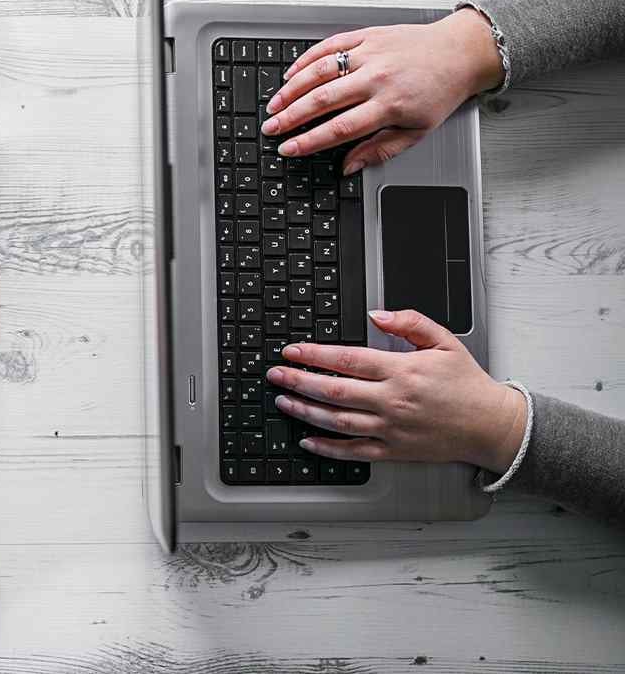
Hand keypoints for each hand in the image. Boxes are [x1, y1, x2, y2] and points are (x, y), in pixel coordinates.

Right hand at [260, 9, 503, 173]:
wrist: (460, 52)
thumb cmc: (439, 91)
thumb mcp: (417, 131)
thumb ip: (380, 150)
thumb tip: (348, 166)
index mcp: (390, 105)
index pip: (339, 128)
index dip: (309, 141)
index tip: (289, 148)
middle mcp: (377, 77)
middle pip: (322, 100)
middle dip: (290, 117)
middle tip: (271, 128)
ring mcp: (370, 54)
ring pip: (320, 72)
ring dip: (292, 90)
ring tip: (275, 105)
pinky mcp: (367, 36)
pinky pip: (329, 46)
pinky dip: (306, 60)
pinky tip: (291, 74)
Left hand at [264, 309, 527, 472]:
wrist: (491, 425)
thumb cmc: (467, 383)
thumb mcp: (444, 341)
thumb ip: (410, 322)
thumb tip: (376, 314)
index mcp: (402, 371)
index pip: (347, 360)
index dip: (314, 355)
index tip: (292, 351)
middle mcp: (392, 401)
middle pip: (333, 391)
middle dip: (298, 381)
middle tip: (276, 375)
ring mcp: (391, 428)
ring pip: (337, 421)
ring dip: (305, 412)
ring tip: (283, 402)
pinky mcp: (394, 451)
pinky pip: (353, 452)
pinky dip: (327, 448)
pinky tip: (307, 440)